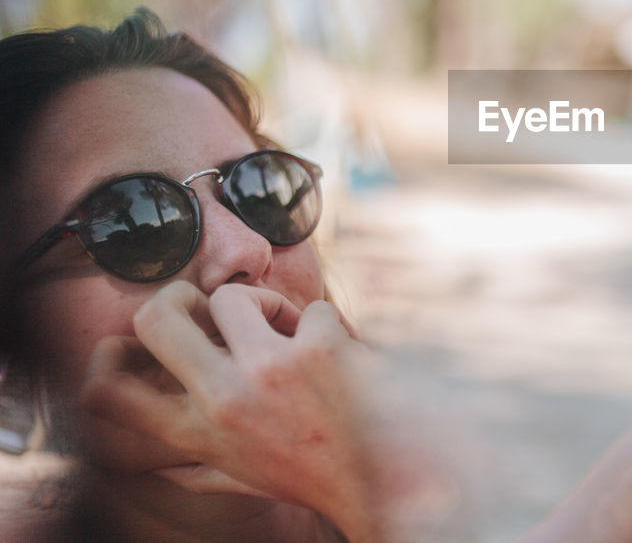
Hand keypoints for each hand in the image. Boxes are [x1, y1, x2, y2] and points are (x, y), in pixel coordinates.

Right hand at [79, 282, 455, 542]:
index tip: (128, 343)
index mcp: (197, 434)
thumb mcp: (245, 479)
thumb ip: (200, 471)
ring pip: (233, 296)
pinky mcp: (318, 349)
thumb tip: (160, 470)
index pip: (106, 394)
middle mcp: (221, 401)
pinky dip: (331, 328)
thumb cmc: (313, 474)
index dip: (103, 357)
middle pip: (153, 316)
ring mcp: (267, 370)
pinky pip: (313, 309)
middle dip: (178, 295)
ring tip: (294, 334)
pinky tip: (345, 359)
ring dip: (267, 306)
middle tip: (212, 305)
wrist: (383, 482)